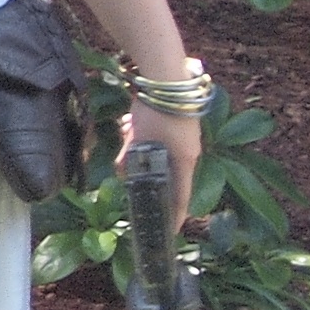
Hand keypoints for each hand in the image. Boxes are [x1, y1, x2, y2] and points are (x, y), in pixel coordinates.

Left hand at [127, 102, 202, 234]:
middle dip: (139, 165)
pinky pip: (151, 133)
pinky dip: (137, 129)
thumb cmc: (159, 113)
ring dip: (135, 142)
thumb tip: (123, 173)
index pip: (181, 196)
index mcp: (185, 160)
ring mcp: (181, 135)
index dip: (175, 215)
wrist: (166, 77)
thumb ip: (131, 159)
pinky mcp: (172, 121)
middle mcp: (187, 150)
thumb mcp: (141, 140)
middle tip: (127, 154)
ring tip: (129, 127)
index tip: (170, 232)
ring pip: (152, 150)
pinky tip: (129, 119)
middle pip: (159, 170)